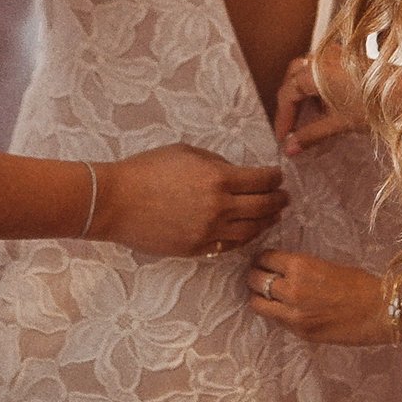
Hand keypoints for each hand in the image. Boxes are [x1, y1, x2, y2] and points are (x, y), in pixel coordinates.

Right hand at [93, 143, 288, 256]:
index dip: (274, 177)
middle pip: (263, 207)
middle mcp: (220, 208)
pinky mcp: (197, 249)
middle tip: (284, 197)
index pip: (262, 180)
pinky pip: (230, 245)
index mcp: (219, 179)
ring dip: (267, 221)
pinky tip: (248, 231)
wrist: (116, 202)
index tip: (278, 176)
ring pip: (251, 230)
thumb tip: (235, 173)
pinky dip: (244, 237)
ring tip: (273, 216)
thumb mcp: (186, 152)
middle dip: (278, 200)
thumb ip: (216, 162)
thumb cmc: (147, 170)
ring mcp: (209, 232)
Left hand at [246, 250, 398, 344]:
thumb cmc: (360, 284)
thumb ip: (300, 268)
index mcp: (301, 266)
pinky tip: (283, 309)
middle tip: (260, 275)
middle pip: (255, 280)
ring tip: (266, 295)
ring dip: (259, 297)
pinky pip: (276, 321)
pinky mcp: (301, 332)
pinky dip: (276, 313)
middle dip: (255, 276)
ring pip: (258, 303)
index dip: (263, 258)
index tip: (264, 260)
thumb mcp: (326, 265)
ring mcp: (294, 314)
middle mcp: (292, 289)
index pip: (265, 258)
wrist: (380, 311)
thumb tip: (280, 268)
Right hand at [273, 43, 365, 156]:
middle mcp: (323, 58)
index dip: (283, 118)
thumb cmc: (377, 106)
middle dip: (290, 103)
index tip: (283, 137)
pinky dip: (319, 87)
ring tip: (311, 118)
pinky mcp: (348, 59)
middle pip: (293, 78)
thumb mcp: (339, 123)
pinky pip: (323, 69)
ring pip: (307, 71)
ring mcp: (336, 55)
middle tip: (291, 127)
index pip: (287, 94)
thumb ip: (311, 135)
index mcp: (316, 72)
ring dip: (304, 94)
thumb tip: (290, 148)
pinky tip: (329, 106)